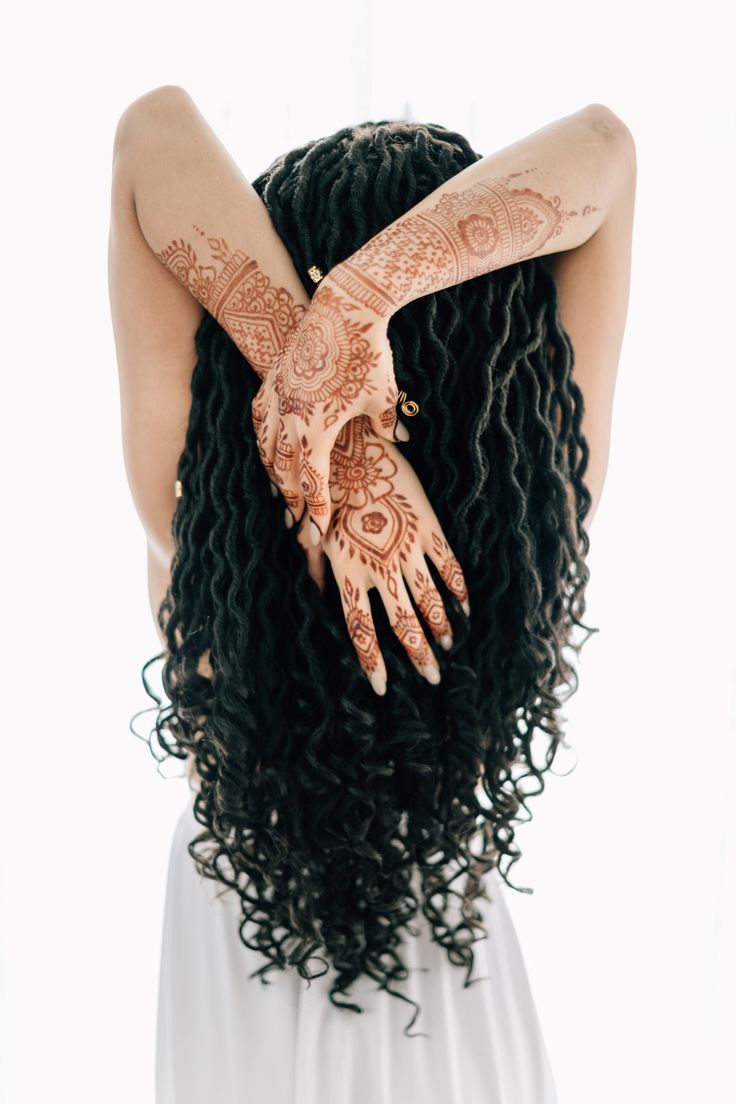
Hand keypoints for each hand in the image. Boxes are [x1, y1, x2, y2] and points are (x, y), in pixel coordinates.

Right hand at [251, 271, 407, 543]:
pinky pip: (259, 419)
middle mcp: (290, 418)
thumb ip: (385, 425)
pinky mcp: (271, 379)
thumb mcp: (382, 396)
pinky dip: (263, 439)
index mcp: (317, 429)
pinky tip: (267, 447)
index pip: (313, 483)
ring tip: (282, 492)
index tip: (318, 533)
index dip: (316, 511)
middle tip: (298, 523)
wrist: (344, 306)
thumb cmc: (368, 353)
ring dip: (275, 474)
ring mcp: (276, 398)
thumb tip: (398, 442)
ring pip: (267, 449)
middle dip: (293, 501)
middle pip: (285, 473)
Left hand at [306, 414, 469, 694]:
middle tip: (431, 677)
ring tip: (449, 644)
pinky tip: (465, 606)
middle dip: (419, 656)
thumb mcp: (314, 531)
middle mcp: (379, 569)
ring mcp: (407, 550)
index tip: (382, 689)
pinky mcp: (428, 529)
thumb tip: (315, 590)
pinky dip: (459, 589)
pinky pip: (449, 566)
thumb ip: (316, 565)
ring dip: (442, 627)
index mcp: (347, 574)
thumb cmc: (327, 491)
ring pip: (430, 601)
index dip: (372, 662)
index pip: (361, 630)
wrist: (354, 448)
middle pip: (403, 625)